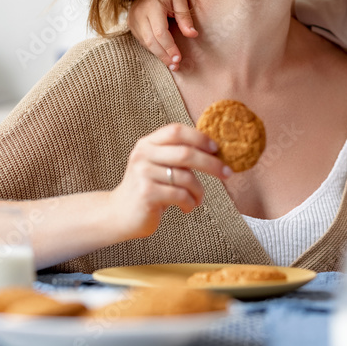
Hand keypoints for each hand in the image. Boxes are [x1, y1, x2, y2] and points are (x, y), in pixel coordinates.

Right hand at [110, 123, 231, 239]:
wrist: (119, 214)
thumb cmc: (148, 188)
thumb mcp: (158, 166)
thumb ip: (178, 156)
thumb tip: (215, 150)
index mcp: (147, 143)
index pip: (176, 131)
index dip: (199, 137)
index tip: (217, 149)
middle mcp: (143, 155)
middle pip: (186, 153)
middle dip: (212, 164)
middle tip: (227, 173)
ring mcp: (143, 174)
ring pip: (186, 177)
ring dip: (199, 191)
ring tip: (198, 199)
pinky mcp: (146, 193)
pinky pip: (180, 195)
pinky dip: (190, 203)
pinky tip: (187, 207)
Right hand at [126, 0, 197, 69]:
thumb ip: (185, 17)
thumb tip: (192, 35)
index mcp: (151, 6)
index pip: (160, 33)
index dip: (169, 48)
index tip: (179, 58)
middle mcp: (138, 13)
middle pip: (151, 41)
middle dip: (164, 55)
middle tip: (176, 66)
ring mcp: (132, 18)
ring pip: (145, 42)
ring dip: (158, 55)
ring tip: (171, 64)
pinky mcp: (131, 23)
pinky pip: (141, 40)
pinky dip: (153, 48)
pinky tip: (163, 54)